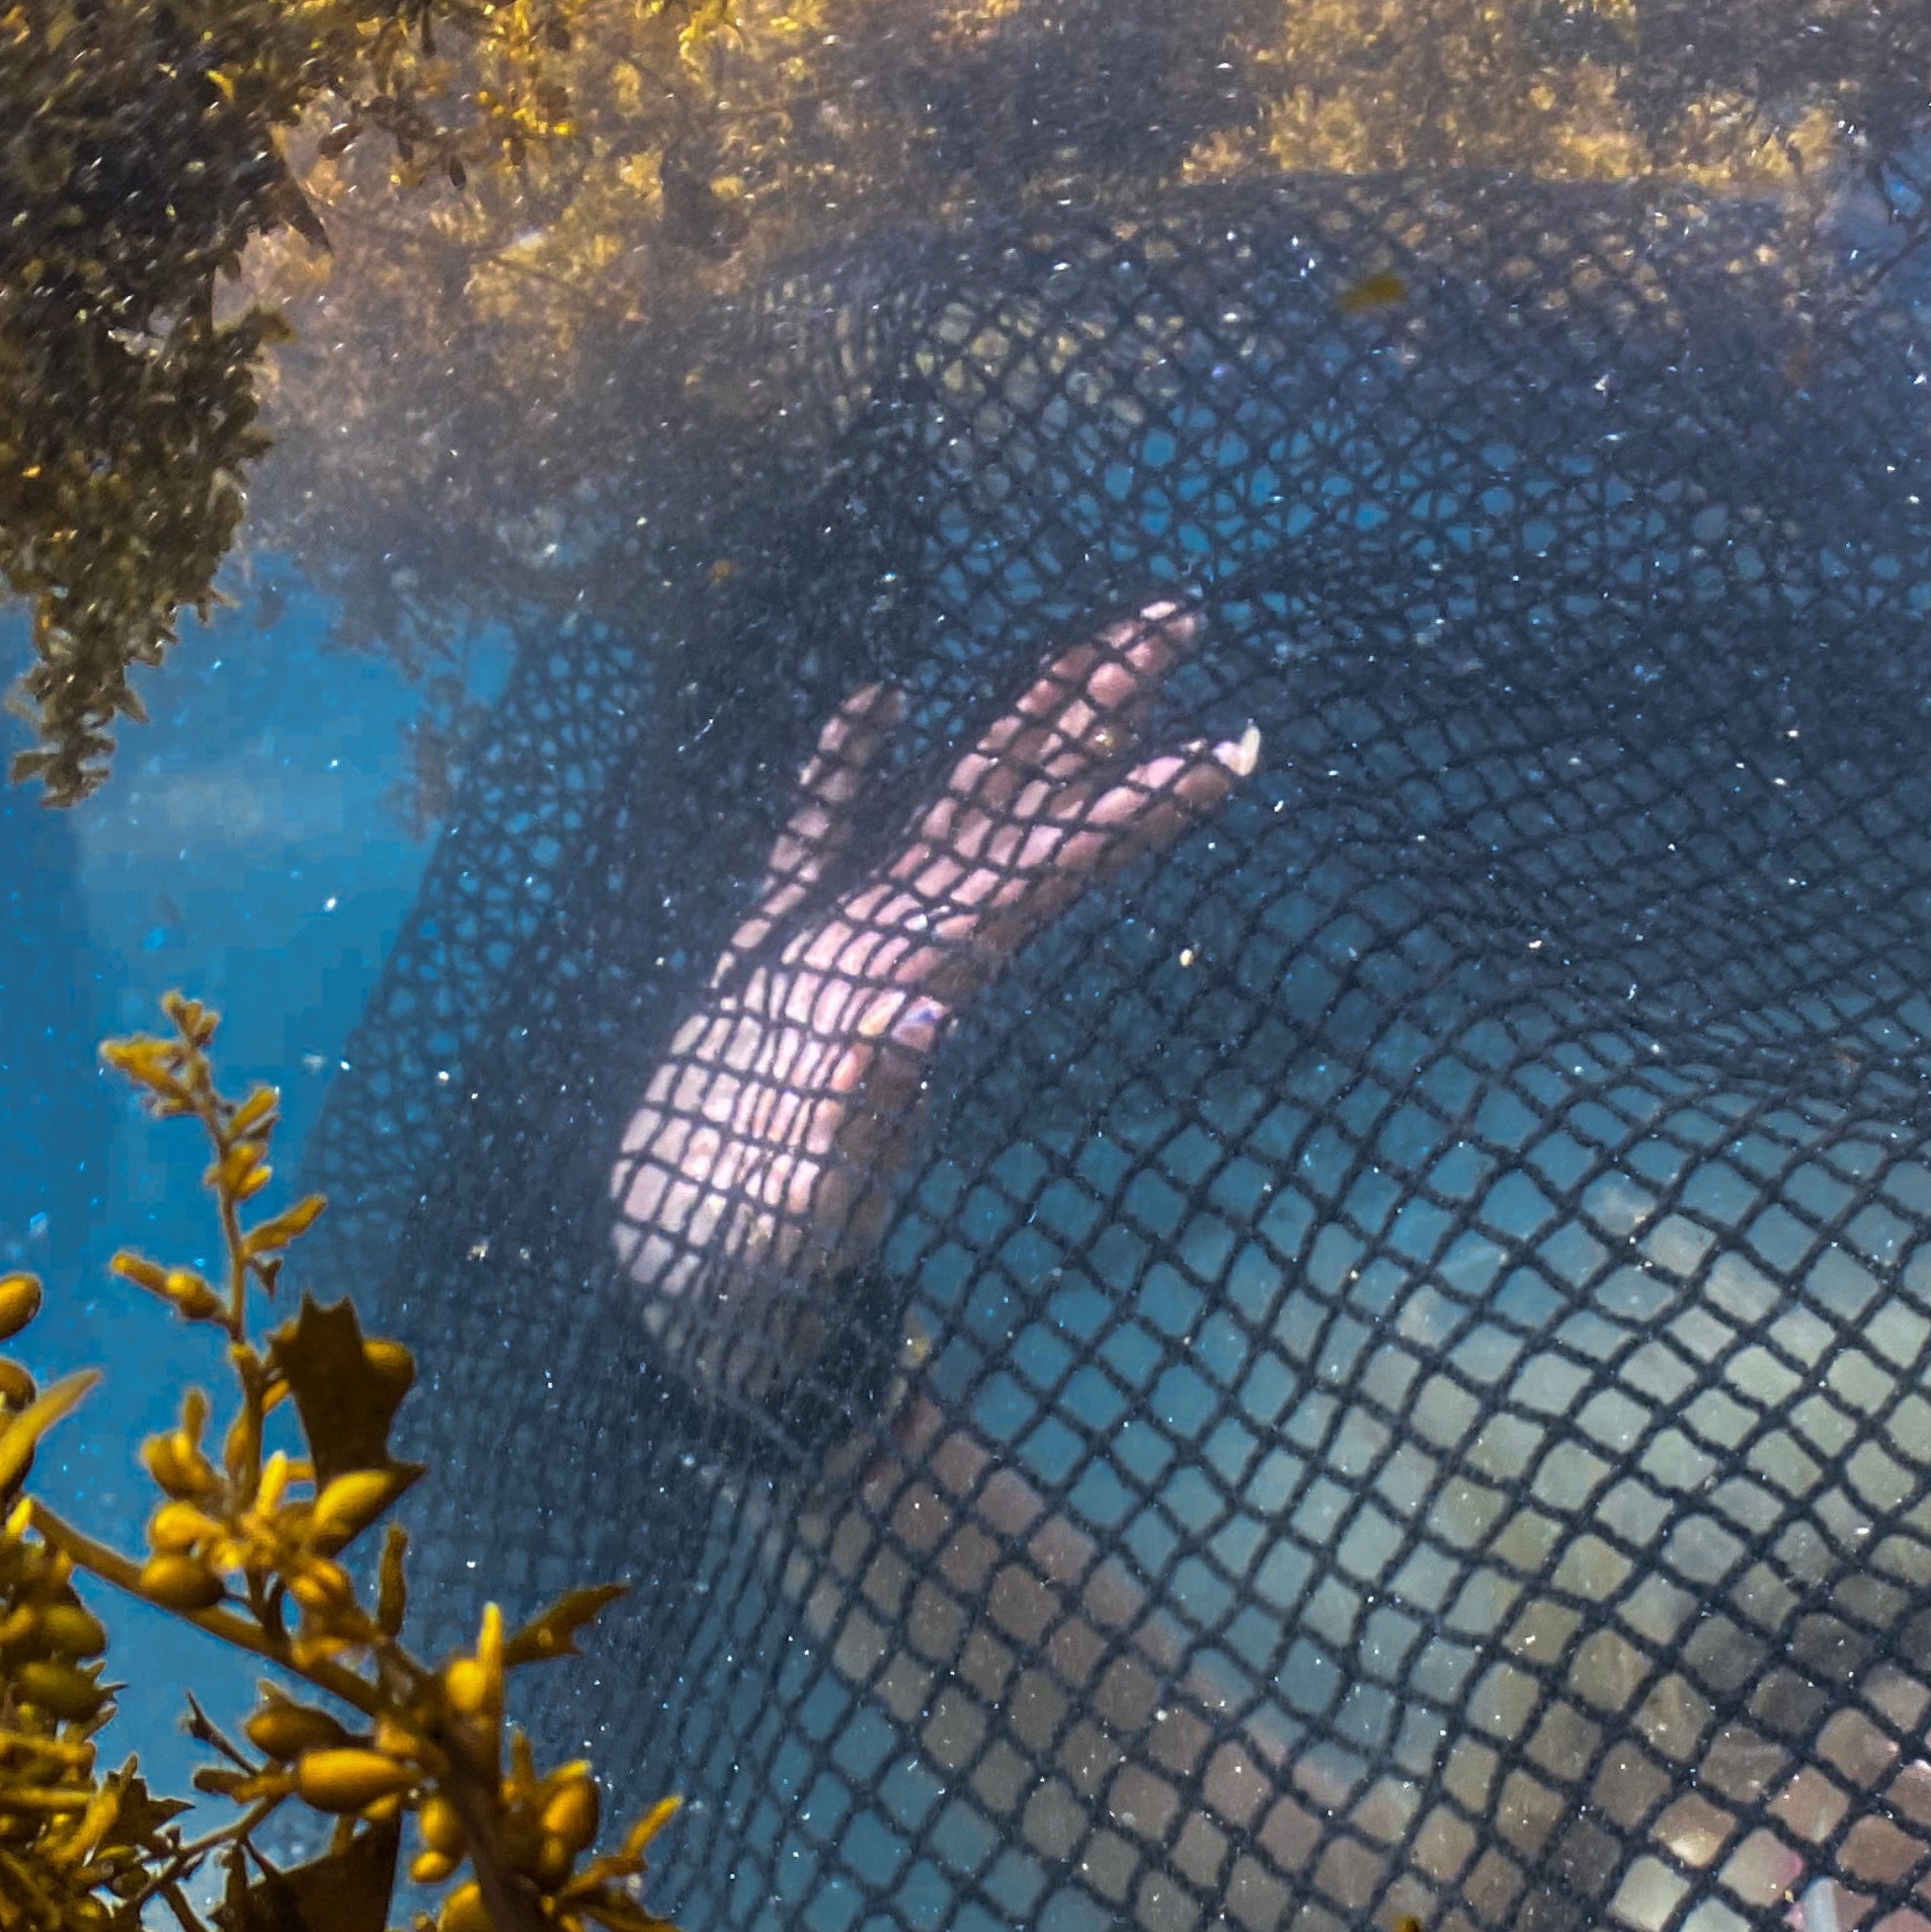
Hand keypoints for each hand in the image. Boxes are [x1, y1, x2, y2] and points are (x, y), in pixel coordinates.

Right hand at [612, 603, 1255, 1416]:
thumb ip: (854, 1120)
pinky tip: (876, 699)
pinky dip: (840, 772)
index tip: (1236, 747)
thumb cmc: (749, 1282)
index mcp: (914, 990)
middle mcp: (895, 953)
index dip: (1135, 807)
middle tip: (1183, 613)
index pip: (1046, 873)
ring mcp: (836, 956)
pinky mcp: (763, 971)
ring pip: (943, 808)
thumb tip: (920, 1014)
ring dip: (1016, 723)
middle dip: (1099, 710)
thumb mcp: (796, 1209)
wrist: (693, 1318)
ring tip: (1089, 642)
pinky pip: (810, 846)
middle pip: (1018, 804)